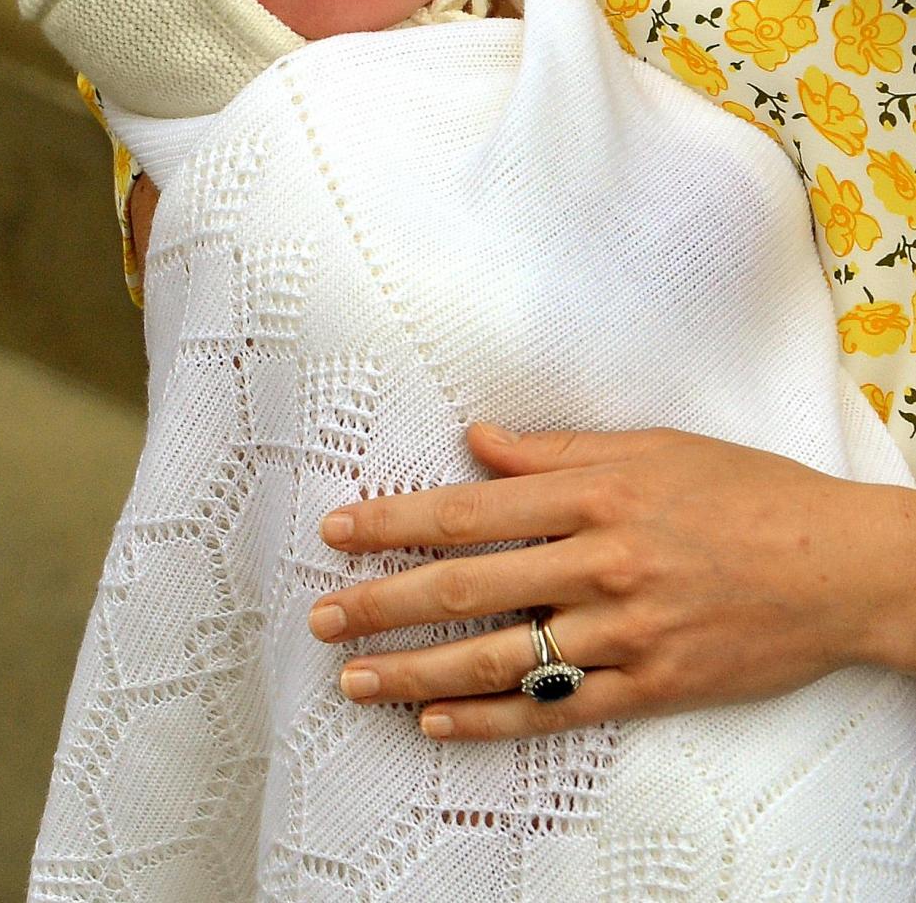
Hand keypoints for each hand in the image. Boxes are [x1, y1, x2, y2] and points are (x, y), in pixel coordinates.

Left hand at [308, 423, 912, 740]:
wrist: (840, 566)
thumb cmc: (747, 491)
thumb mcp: (654, 448)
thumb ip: (558, 451)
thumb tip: (478, 439)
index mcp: (597, 493)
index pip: (471, 509)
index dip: (395, 520)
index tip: (337, 529)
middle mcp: (601, 562)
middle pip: (469, 586)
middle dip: (384, 601)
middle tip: (321, 616)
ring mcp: (626, 632)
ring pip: (501, 658)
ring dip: (417, 670)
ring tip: (355, 680)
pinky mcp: (652, 686)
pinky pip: (557, 711)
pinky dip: (492, 720)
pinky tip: (437, 722)